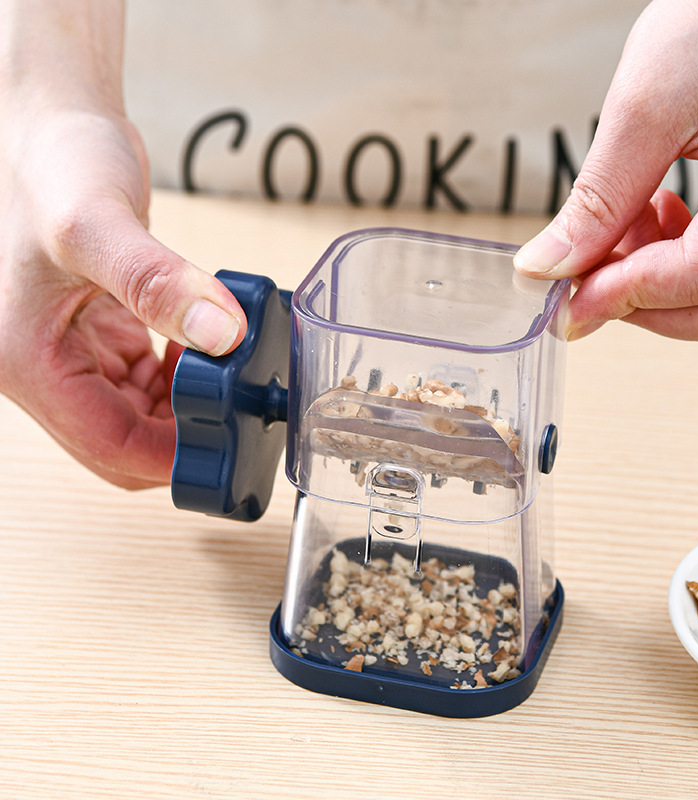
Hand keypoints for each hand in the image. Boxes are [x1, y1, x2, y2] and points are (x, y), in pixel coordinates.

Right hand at [0, 3, 245, 487]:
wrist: (48, 122)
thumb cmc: (46, 161)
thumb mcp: (95, 221)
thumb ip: (157, 283)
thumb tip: (221, 335)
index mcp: (28, 362)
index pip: (109, 446)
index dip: (174, 455)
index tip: (229, 439)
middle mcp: (49, 367)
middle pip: (127, 442)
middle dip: (186, 435)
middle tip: (239, 408)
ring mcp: (77, 353)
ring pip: (143, 415)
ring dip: (191, 405)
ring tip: (229, 372)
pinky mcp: (106, 333)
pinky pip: (151, 381)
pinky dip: (187, 377)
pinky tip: (209, 350)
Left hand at [514, 0, 697, 341]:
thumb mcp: (647, 102)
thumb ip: (599, 198)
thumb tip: (548, 268)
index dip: (625, 297)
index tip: (568, 301)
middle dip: (646, 307)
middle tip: (585, 284)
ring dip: (665, 287)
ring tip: (621, 233)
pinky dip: (689, 265)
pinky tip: (656, 219)